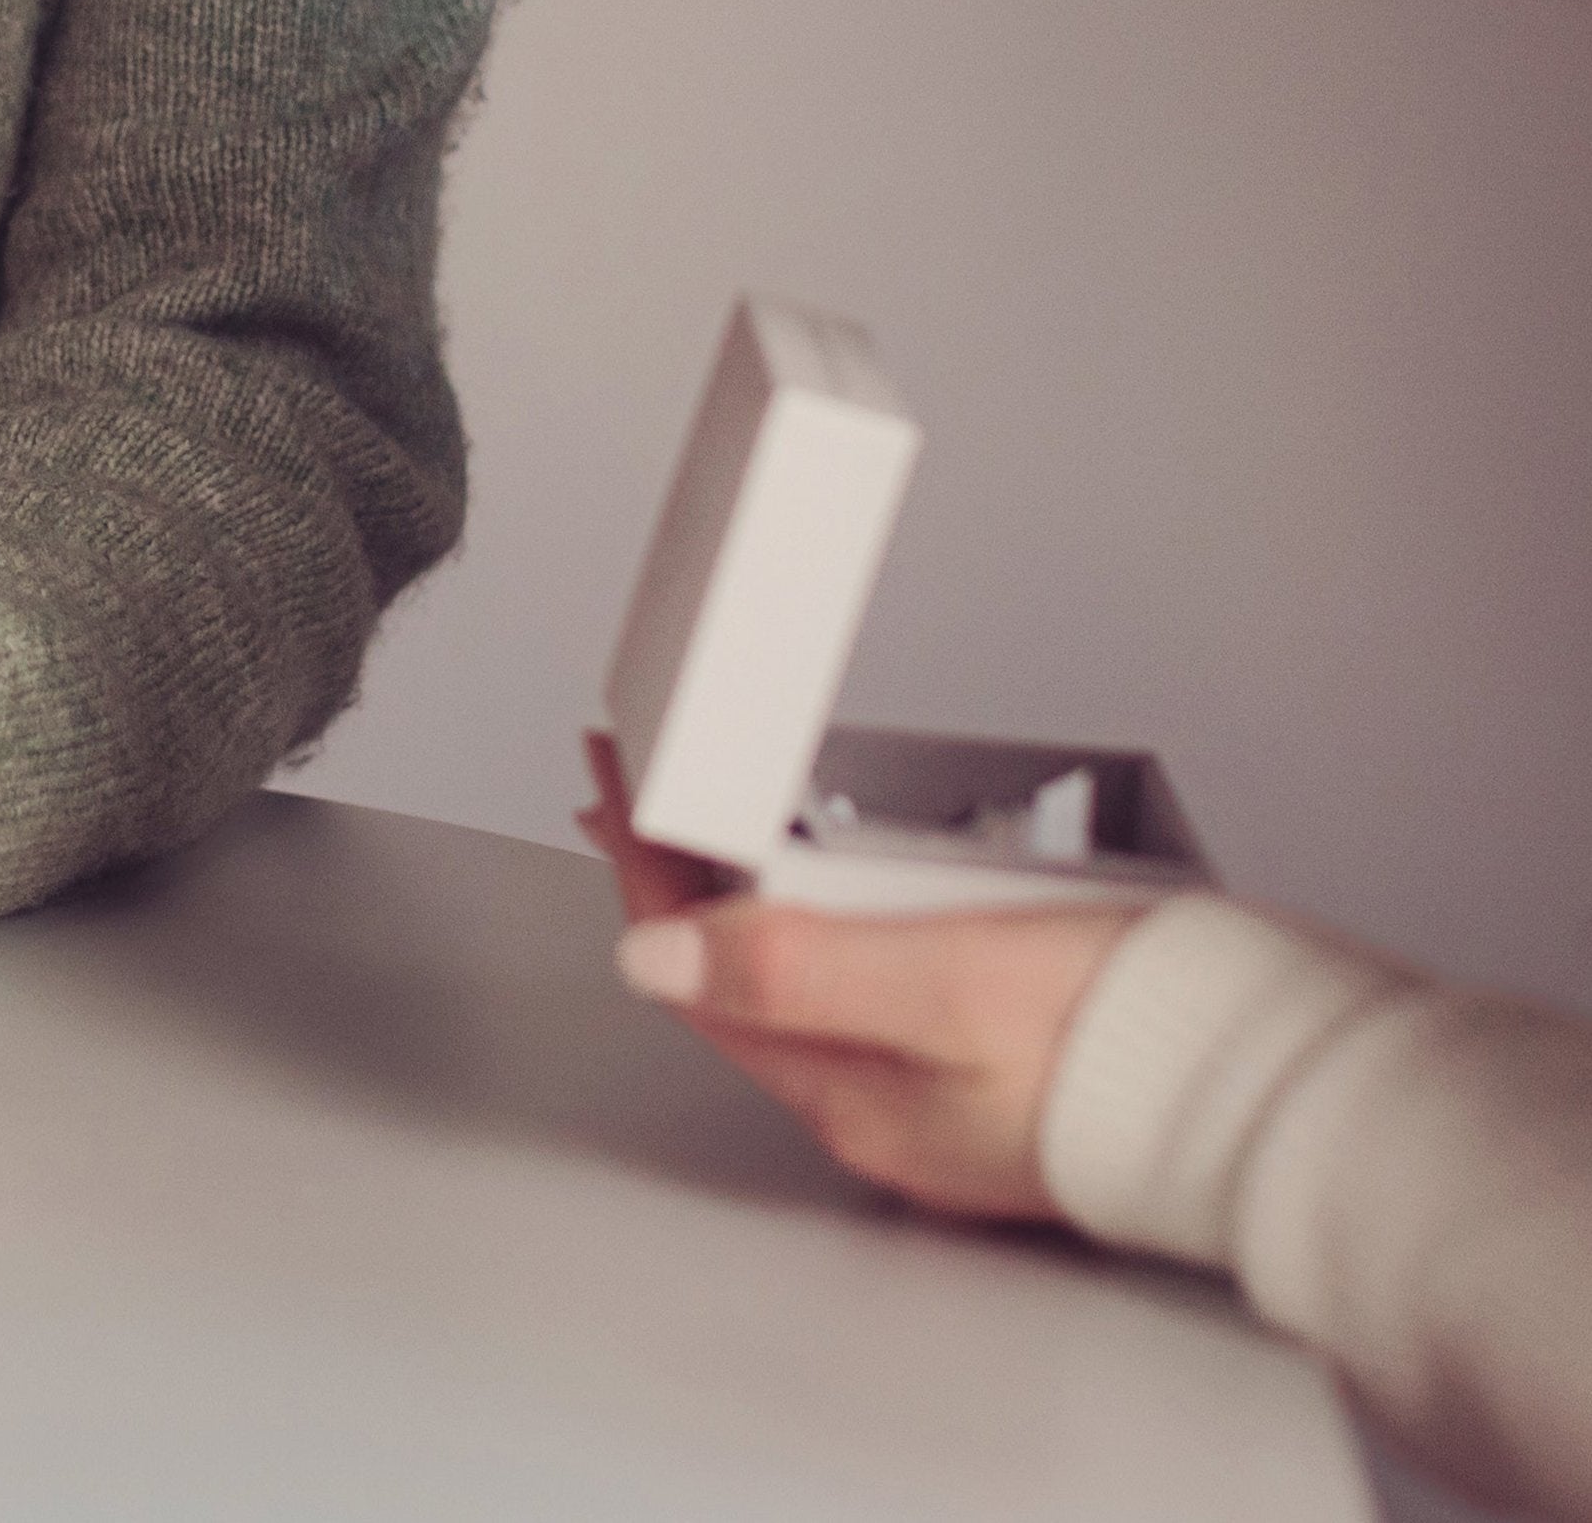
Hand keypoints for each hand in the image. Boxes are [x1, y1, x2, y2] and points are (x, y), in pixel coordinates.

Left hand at [577, 731, 1138, 1218]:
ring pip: (800, 989)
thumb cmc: (1130, 1044)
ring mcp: (941, 1102)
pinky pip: (873, 996)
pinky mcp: (999, 1080)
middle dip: (677, 883)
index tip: (612, 780)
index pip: (697, 969)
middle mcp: (883, 1111)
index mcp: (853, 1093)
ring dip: (747, 905)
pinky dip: (827, 932)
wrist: (1278, 1094)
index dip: (644, 864)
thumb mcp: (941, 982)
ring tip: (709, 832)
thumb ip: (795, 968)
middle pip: (735, 980)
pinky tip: (838, 897)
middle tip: (635, 797)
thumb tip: (657, 959)